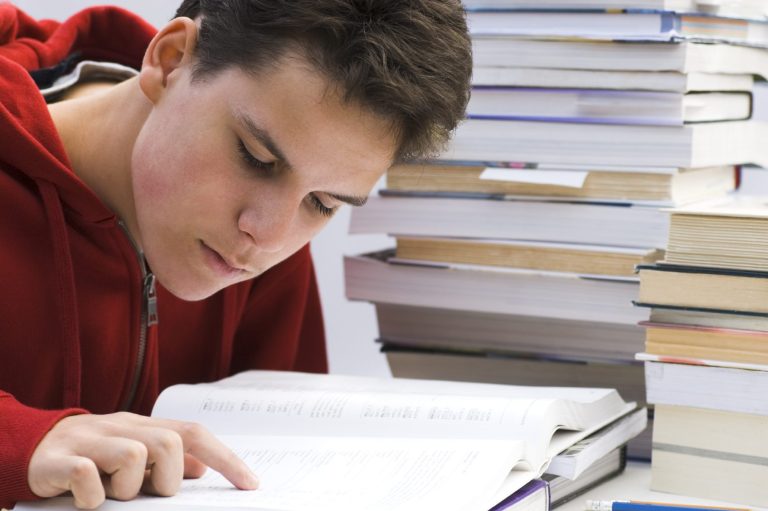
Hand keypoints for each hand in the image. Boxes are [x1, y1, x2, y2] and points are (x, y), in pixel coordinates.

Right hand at [28, 412, 258, 508]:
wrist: (30, 448)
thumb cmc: (91, 457)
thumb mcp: (132, 454)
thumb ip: (166, 460)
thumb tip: (201, 469)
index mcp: (143, 425)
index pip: (193, 434)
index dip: (226, 458)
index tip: (250, 484)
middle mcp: (120, 427)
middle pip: (168, 443)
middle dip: (168, 478)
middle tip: (148, 493)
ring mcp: (88, 441)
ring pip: (132, 455)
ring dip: (129, 488)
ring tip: (112, 495)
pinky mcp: (57, 462)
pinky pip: (86, 476)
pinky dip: (93, 496)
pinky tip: (87, 501)